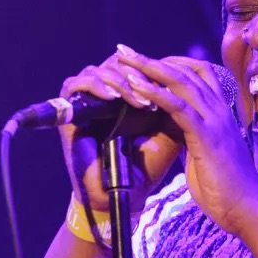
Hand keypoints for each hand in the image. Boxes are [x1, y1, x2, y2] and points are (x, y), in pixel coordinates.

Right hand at [58, 50, 184, 211]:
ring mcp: (86, 104)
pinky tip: (113, 97)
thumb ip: (175, 105)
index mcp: (127, 98)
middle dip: (137, 74)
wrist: (126, 194)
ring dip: (119, 80)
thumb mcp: (169, 132)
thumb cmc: (146, 166)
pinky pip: (74, 85)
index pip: (134, 66)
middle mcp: (105, 97)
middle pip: (115, 63)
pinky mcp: (70, 114)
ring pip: (96, 70)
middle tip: (153, 91)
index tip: (169, 82)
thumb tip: (187, 77)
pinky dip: (94, 85)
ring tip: (137, 99)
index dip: (151, 68)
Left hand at [113, 47, 257, 235]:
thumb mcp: (203, 157)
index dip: (170, 66)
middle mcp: (220, 111)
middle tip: (124, 51)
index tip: (144, 63)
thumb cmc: (226, 191)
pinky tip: (135, 86)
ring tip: (123, 59)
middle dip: (152, 60)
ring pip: (181, 82)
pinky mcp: (207, 135)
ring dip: (149, 68)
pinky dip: (154, 93)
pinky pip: (178, 106)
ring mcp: (215, 121)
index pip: (197, 76)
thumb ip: (191, 138)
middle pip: (185, 72)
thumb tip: (172, 130)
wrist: (246, 211)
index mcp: (220, 115)